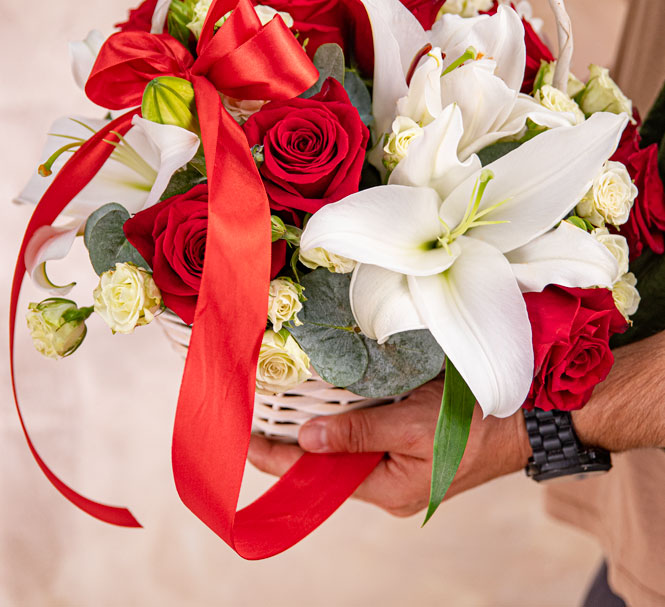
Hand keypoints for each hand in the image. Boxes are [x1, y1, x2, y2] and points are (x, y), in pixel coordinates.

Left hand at [248, 377, 531, 517]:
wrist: (525, 418)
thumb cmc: (475, 423)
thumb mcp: (413, 425)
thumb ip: (359, 433)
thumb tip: (306, 439)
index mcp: (388, 488)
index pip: (316, 474)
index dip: (276, 457)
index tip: (241, 440)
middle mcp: (389, 484)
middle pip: (326, 465)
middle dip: (290, 443)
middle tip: (253, 417)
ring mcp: (399, 468)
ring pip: (345, 450)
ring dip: (316, 429)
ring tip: (278, 408)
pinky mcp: (409, 448)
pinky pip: (365, 437)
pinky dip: (343, 421)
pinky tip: (326, 403)